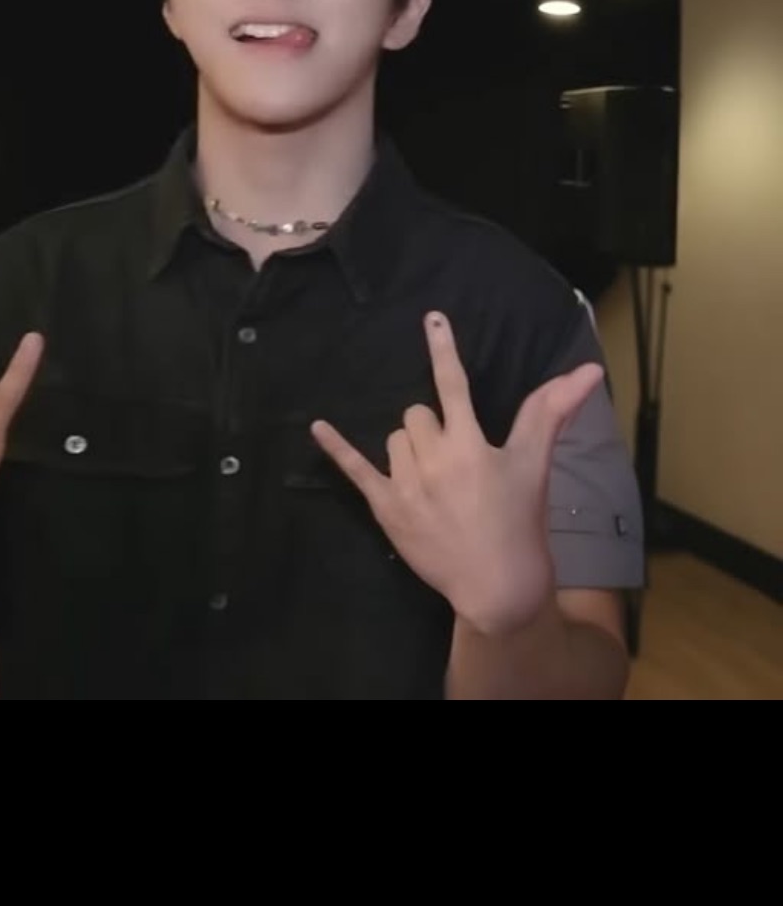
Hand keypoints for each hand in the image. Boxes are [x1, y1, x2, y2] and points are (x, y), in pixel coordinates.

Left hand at [310, 311, 604, 634]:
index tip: (432, 319)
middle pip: (417, 415)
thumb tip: (587, 369)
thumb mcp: (535, 464)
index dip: (443, 350)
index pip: (453, 384)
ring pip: (395, 439)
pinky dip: (335, 448)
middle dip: (434, 427)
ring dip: (410, 448)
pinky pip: (356, 470)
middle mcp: (434, 460)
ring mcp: (406, 485)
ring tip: (435, 480)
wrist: (498, 587)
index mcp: (470, 444)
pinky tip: (318, 427)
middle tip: (456, 460)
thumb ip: (551, 411)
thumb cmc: (521, 523)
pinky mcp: (387, 509)